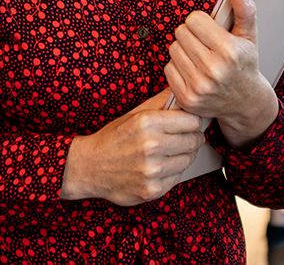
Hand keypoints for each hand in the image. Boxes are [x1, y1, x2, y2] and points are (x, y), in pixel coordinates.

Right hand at [59, 90, 204, 205]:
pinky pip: (178, 177)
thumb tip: (184, 93)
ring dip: (183, 155)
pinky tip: (159, 166)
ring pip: (188, 159)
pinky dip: (172, 172)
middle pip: (194, 140)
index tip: (188, 123)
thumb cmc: (113, 138)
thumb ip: (162, 102)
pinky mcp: (153, 190)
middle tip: (181, 138)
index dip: (192, 122)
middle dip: (191, 138)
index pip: (192, 121)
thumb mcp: (135, 114)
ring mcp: (152, 170)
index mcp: (147, 122)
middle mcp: (151, 146)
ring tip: (168, 152)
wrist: (89, 167)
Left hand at [166, 0, 277, 147]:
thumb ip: (244, 11)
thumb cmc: (245, 66)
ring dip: (184, 50)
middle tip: (204, 44)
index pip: (194, 19)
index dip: (201, 22)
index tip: (210, 30)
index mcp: (229, 51)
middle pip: (181, 33)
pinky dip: (178, 67)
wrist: (245, 102)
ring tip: (199, 57)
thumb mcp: (249, 37)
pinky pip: (168, 69)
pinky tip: (193, 71)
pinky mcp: (187, 98)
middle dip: (191, 34)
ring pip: (173, 49)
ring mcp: (199, 86)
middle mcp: (213, 70)